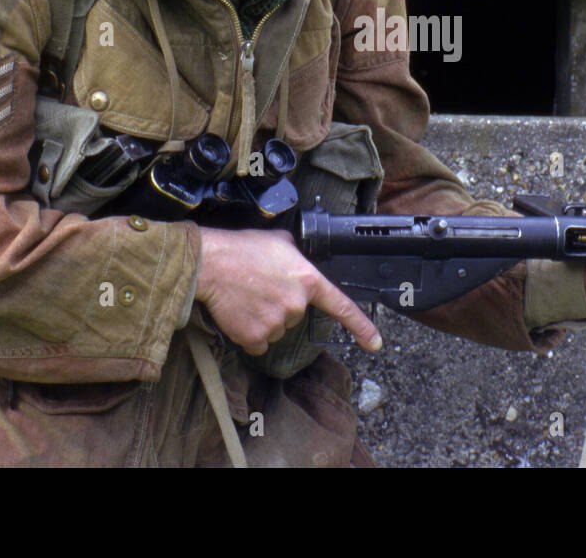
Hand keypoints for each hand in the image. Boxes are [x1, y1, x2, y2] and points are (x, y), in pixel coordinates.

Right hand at [194, 226, 381, 355]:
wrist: (210, 264)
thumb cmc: (242, 248)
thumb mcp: (280, 241)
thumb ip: (298, 255)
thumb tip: (299, 260)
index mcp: (307, 280)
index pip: (341, 307)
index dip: (361, 327)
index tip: (375, 343)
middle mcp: (296, 304)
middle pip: (295, 315)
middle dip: (280, 304)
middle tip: (260, 286)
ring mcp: (276, 323)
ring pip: (276, 329)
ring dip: (263, 318)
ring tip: (247, 295)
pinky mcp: (255, 337)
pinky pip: (258, 342)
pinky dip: (249, 332)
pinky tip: (239, 312)